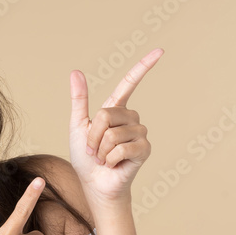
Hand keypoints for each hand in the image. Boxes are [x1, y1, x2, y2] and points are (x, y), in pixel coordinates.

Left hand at [69, 48, 161, 204]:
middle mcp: (131, 118)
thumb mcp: (78, 126)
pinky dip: (110, 159)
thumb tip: (76, 72)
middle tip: (94, 149)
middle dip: (93, 135)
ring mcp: (140, 133)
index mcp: (116, 110)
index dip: (144, 67)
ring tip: (103, 158)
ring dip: (100, 150)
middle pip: (107, 114)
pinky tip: (113, 164)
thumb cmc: (86, 158)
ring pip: (113, 133)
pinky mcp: (144, 149)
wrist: (94, 183)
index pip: (130, 83)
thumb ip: (79, 99)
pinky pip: (122, 148)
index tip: (160, 51)